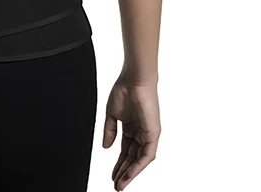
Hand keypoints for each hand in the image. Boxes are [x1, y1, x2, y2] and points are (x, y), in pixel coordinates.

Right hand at [102, 74, 160, 189]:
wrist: (133, 79)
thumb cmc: (123, 90)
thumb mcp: (111, 114)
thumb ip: (109, 131)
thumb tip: (106, 148)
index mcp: (131, 126)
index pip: (125, 151)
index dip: (118, 164)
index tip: (112, 175)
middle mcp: (141, 132)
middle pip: (132, 158)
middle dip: (123, 172)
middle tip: (116, 185)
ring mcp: (148, 133)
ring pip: (140, 160)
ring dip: (130, 173)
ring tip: (120, 184)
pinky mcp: (153, 133)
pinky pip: (147, 155)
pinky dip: (138, 166)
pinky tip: (129, 174)